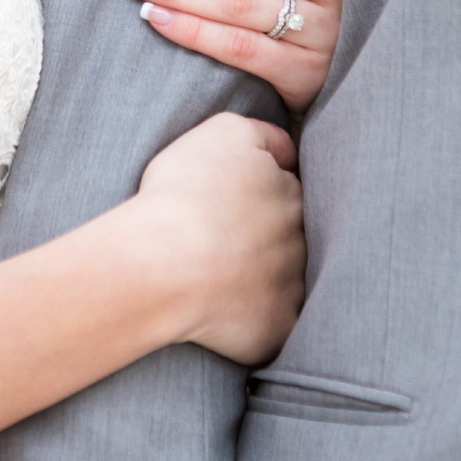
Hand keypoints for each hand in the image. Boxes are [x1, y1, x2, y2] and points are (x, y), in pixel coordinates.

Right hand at [134, 114, 304, 366]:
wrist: (162, 264)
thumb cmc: (183, 194)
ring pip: (284, 280)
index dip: (254, 195)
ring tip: (216, 278)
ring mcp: (291, 286)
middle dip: (267, 237)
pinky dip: (256, 321)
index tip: (224, 204)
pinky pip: (275, 325)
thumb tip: (288, 153)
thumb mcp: (225, 132)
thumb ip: (265, 135)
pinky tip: (224, 315)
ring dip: (262, 279)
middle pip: (290, 234)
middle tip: (221, 241)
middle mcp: (299, 237)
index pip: (285, 190)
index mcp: (290, 194)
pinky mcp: (277, 327)